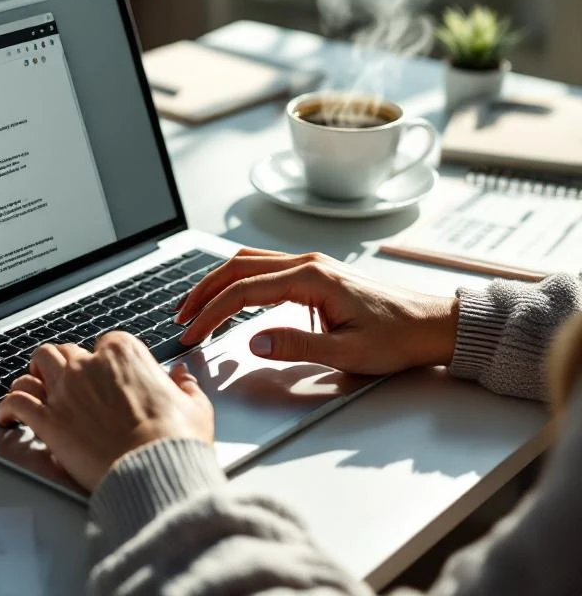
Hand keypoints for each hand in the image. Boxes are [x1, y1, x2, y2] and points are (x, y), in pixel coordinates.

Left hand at [0, 332, 213, 491]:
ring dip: (33, 374)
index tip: (105, 377)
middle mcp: (89, 365)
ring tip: (34, 387)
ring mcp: (65, 390)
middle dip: (65, 366)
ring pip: (36, 364)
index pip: (105, 345)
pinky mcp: (47, 419)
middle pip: (65, 352)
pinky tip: (7, 416)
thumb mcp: (194, 406)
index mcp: (124, 353)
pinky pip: (16, 402)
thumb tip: (182, 378)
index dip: (103, 362)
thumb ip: (185, 387)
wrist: (153, 469)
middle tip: (66, 382)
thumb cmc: (175, 439)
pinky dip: (7, 407)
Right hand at [176, 247, 457, 375]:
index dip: (212, 313)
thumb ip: (297, 346)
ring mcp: (311, 264)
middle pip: (237, 267)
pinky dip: (237, 280)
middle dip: (203, 292)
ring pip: (248, 262)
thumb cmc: (398, 339)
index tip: (193, 334)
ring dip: (217, 282)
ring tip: (195, 306)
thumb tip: (253, 342)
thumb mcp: (348, 353)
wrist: (434, 324)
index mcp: (311, 278)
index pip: (243, 291)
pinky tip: (230, 298)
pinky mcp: (316, 272)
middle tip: (181, 318)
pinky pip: (264, 267)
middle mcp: (307, 263)